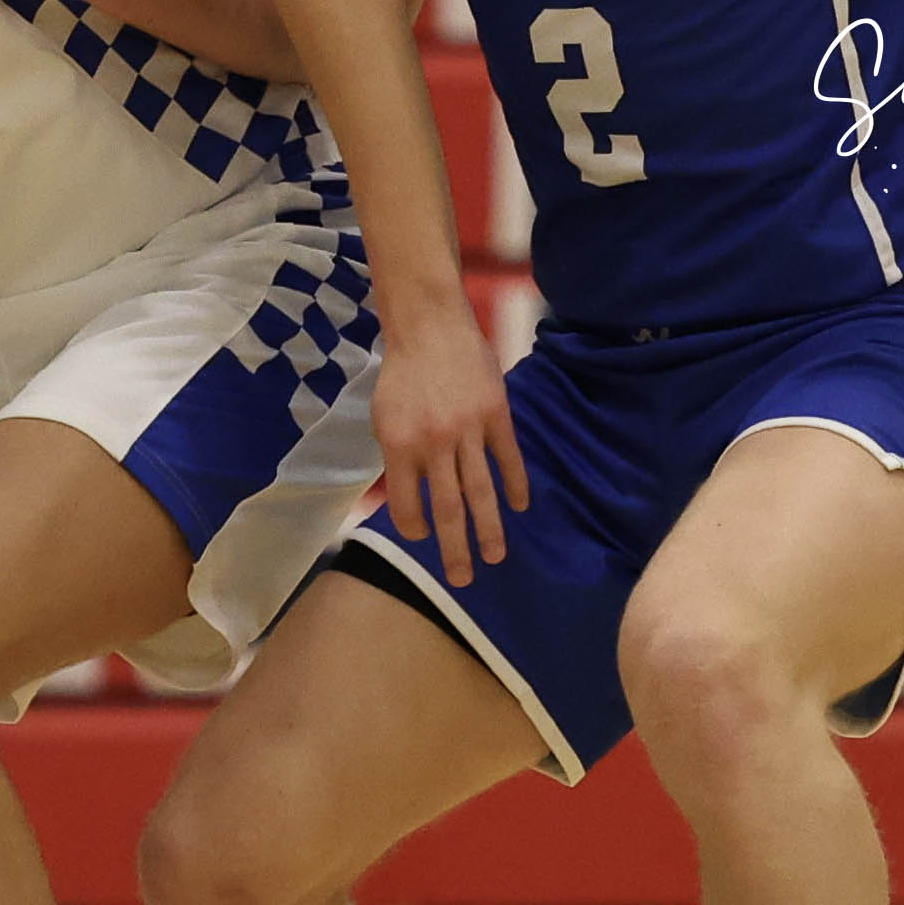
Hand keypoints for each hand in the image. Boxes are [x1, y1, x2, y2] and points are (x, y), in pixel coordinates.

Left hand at [372, 298, 528, 587]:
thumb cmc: (401, 373)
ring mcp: (468, 431)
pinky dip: (515, 484)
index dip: (414, 528)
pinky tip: (519, 506)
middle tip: (463, 579)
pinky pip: (508, 458)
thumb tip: (412, 496)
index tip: (423, 538)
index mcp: (399, 446)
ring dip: (489, 528)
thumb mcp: (384, 417)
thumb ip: (399, 457)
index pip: (407, 504)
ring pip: (481, 491)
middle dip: (456, 549)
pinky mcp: (497, 415)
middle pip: (448, 509)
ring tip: (496, 557)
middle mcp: (434, 444)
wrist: (429, 325)